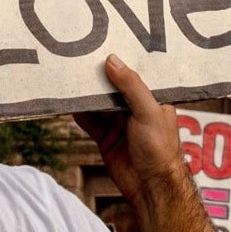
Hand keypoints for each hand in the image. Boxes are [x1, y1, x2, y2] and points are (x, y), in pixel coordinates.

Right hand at [73, 55, 187, 208]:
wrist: (150, 187)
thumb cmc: (160, 148)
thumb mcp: (148, 110)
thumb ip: (131, 86)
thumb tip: (112, 60)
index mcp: (152, 98)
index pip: (135, 74)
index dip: (121, 61)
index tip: (104, 44)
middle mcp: (135, 108)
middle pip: (113, 87)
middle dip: (99, 76)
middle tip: (80, 59)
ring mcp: (119, 123)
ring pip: (99, 103)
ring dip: (87, 94)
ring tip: (71, 78)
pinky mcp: (106, 138)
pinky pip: (90, 121)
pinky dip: (80, 113)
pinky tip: (71, 104)